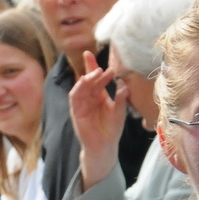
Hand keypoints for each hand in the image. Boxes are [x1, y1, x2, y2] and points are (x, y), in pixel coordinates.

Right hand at [70, 50, 128, 188]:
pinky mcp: (76, 111)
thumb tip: (124, 84)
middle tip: (101, 66)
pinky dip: (78, 89)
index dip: (93, 65)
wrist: (104, 146)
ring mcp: (82, 104)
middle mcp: (89, 97)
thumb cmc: (112, 129)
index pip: (96, 77)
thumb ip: (121, 98)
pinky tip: (84, 82)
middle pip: (88, 79)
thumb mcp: (119, 111)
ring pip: (81, 86)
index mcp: (100, 95)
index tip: (94, 53)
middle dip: (91, 69)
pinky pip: (74, 97)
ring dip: (86, 78)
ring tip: (95, 73)